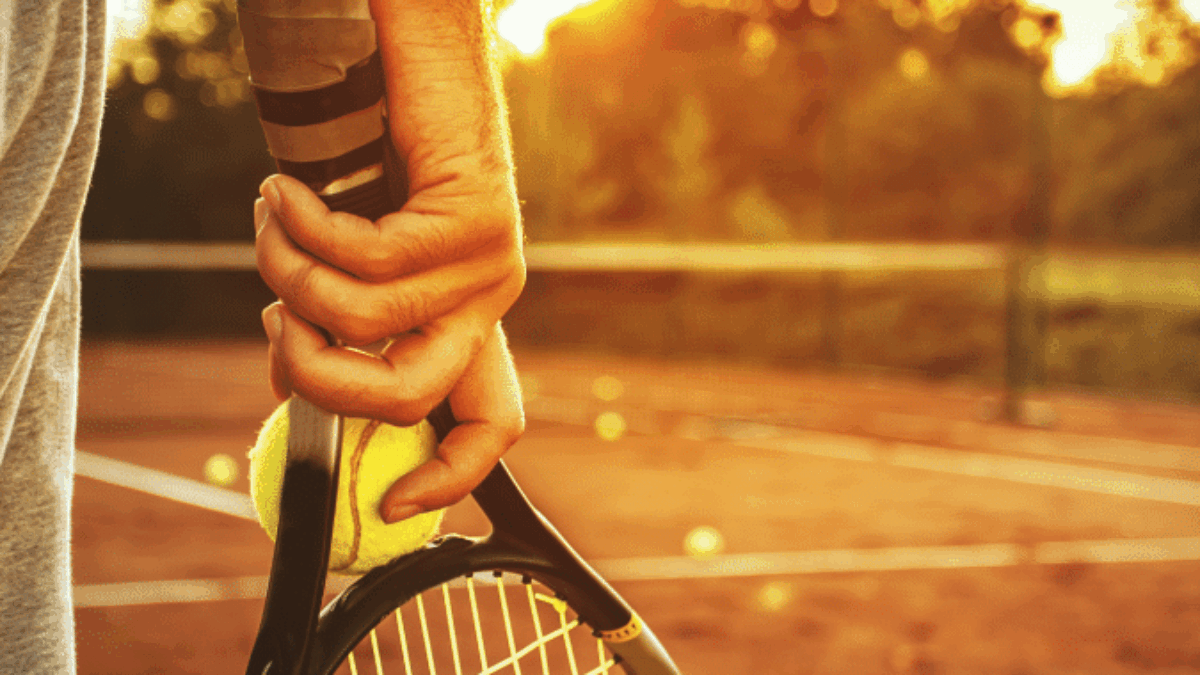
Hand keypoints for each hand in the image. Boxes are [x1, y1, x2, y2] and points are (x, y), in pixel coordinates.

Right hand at [253, 0, 525, 515]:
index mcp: (466, 320)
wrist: (412, 56)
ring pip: (365, 320)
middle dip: (318, 378)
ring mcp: (491, 262)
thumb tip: (290, 388)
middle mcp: (490, 300)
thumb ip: (338, 325)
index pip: (492, 423)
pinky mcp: (477, 216)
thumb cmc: (369, 157)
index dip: (453, 478)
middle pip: (410, 398)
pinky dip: (303, 227)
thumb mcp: (348, 261)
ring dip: (287, 275)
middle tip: (274, 321)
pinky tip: (284, 191)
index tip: (391, 506)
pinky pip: (364, 256)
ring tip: (271, 223)